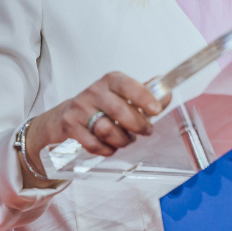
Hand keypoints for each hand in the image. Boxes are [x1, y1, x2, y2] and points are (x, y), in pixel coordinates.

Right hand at [21, 72, 171, 185]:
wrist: (64, 117)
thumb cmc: (100, 105)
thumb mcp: (122, 96)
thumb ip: (145, 96)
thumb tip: (167, 95)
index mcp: (110, 80)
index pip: (127, 85)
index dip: (143, 97)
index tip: (156, 110)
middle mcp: (93, 91)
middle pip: (118, 110)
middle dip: (137, 125)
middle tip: (146, 131)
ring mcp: (79, 108)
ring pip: (106, 129)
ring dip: (122, 140)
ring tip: (127, 140)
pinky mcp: (70, 126)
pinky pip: (94, 144)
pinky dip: (107, 149)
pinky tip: (110, 147)